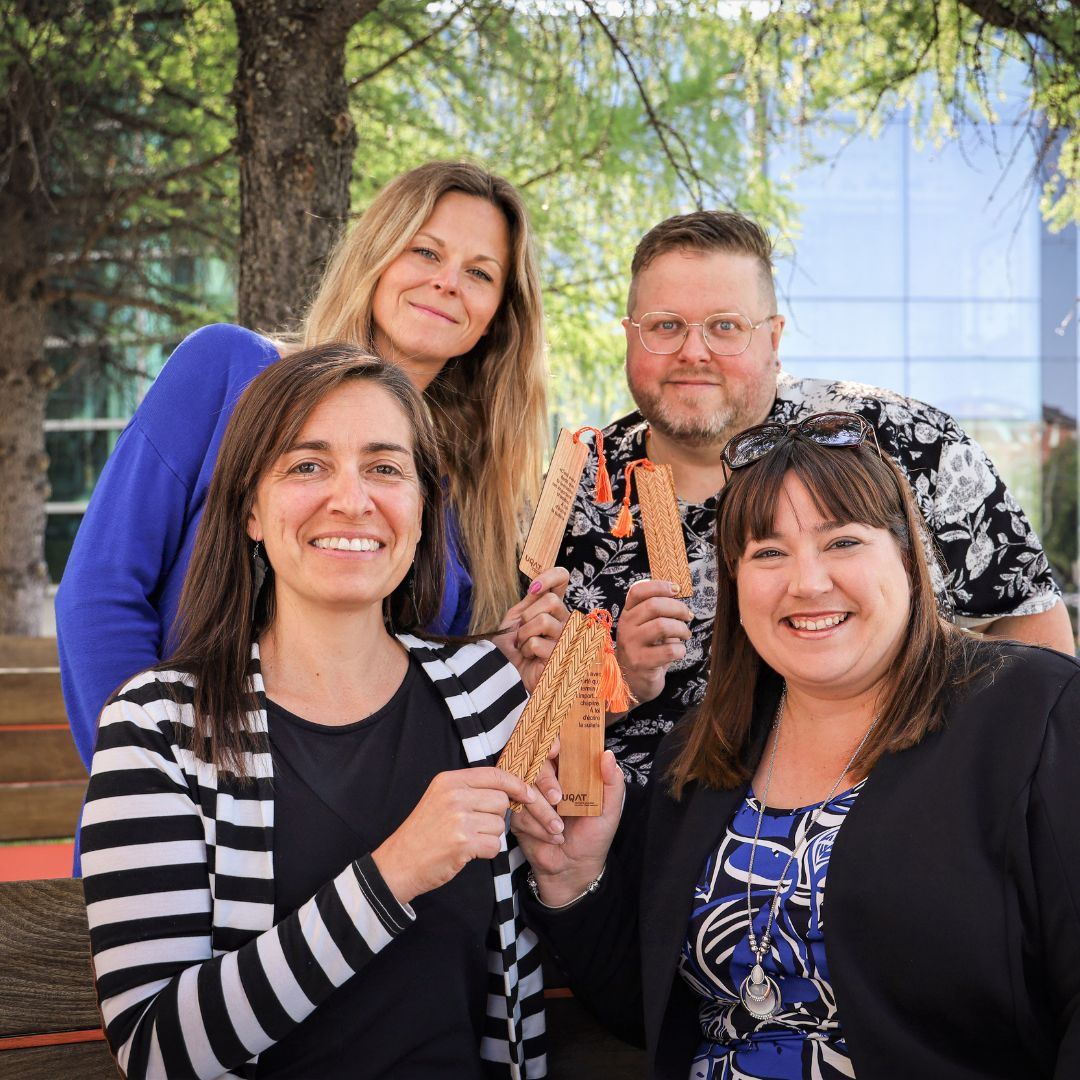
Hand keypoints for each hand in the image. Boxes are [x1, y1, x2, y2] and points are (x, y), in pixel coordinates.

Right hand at [373, 767, 534, 904]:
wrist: (398, 863)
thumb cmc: (423, 833)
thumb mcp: (440, 799)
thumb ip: (469, 790)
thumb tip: (508, 788)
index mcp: (449, 781)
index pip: (494, 774)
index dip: (516, 784)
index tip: (528, 794)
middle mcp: (454, 796)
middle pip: (500, 801)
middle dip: (496, 816)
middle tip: (476, 827)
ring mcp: (458, 819)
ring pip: (499, 824)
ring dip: (489, 836)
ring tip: (466, 840)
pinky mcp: (463, 843)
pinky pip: (494, 845)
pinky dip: (486, 852)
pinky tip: (467, 852)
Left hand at [494, 567, 570, 692]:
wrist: (506, 672)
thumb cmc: (511, 647)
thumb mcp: (516, 619)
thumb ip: (529, 602)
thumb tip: (538, 586)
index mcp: (553, 608)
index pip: (562, 579)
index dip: (550, 576)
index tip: (534, 588)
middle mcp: (565, 620)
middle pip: (552, 600)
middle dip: (528, 616)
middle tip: (522, 632)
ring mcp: (567, 638)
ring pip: (543, 621)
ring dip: (524, 634)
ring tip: (524, 646)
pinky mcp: (562, 656)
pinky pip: (537, 643)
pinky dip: (526, 650)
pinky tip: (529, 658)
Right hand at [511, 749, 623, 906]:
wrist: (575, 869)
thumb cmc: (593, 838)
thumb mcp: (609, 810)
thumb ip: (612, 782)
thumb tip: (607, 754)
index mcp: (569, 773)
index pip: (557, 748)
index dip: (552, 742)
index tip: (555, 748)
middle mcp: (548, 782)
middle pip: (536, 764)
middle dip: (546, 781)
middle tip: (559, 799)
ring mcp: (530, 797)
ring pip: (525, 789)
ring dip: (544, 811)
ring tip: (560, 828)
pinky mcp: (519, 816)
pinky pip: (520, 812)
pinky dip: (538, 827)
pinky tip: (552, 838)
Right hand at [613, 579, 692, 705]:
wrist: (632, 682)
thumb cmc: (645, 650)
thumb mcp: (645, 628)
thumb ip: (657, 612)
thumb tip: (680, 598)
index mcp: (627, 614)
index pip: (637, 591)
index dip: (659, 585)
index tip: (676, 589)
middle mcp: (626, 627)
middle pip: (654, 605)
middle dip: (678, 608)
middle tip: (688, 616)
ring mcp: (632, 645)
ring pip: (662, 626)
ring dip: (681, 629)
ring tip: (686, 635)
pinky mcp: (641, 663)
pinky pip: (668, 650)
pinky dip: (680, 649)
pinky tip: (679, 652)